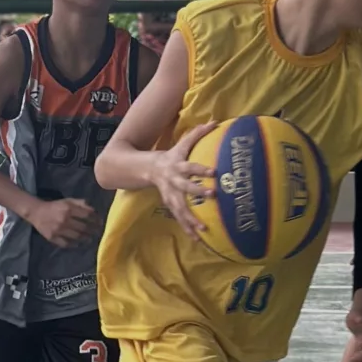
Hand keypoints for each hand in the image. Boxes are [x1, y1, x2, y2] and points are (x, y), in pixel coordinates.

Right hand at [28, 197, 99, 246]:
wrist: (36, 212)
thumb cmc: (54, 206)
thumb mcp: (67, 201)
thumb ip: (80, 203)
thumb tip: (93, 210)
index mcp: (68, 209)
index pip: (87, 215)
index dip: (95, 219)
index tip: (100, 222)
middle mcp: (64, 220)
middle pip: (83, 227)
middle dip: (93, 230)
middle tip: (97, 232)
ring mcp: (58, 230)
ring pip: (76, 237)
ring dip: (85, 238)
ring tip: (90, 239)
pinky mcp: (53, 237)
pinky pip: (66, 243)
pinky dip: (74, 244)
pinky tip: (78, 244)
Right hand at [148, 122, 215, 239]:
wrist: (144, 168)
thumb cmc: (170, 155)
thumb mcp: (181, 143)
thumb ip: (197, 133)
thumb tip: (216, 122)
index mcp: (176, 165)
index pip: (190, 166)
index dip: (200, 169)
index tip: (214, 173)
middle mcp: (172, 180)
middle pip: (185, 187)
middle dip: (198, 192)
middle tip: (213, 196)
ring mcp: (169, 194)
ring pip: (180, 208)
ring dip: (191, 219)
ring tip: (203, 229)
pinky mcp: (169, 204)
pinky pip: (178, 218)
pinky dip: (187, 228)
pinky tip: (197, 239)